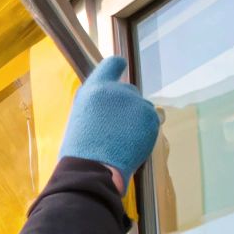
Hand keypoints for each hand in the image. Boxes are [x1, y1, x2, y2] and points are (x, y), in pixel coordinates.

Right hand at [58, 56, 159, 183]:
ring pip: (141, 107)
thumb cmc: (81, 151)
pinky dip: (145, 131)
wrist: (93, 169)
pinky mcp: (150, 117)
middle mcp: (116, 90)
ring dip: (135, 121)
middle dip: (125, 106)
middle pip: (128, 91)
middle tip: (116, 129)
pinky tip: (132, 144)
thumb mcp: (81, 118)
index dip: (118, 67)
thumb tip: (112, 107)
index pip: (112, 64)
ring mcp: (136, 102)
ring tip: (122, 141)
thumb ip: (98, 105)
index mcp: (94, 89)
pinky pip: (152, 120)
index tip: (121, 68)